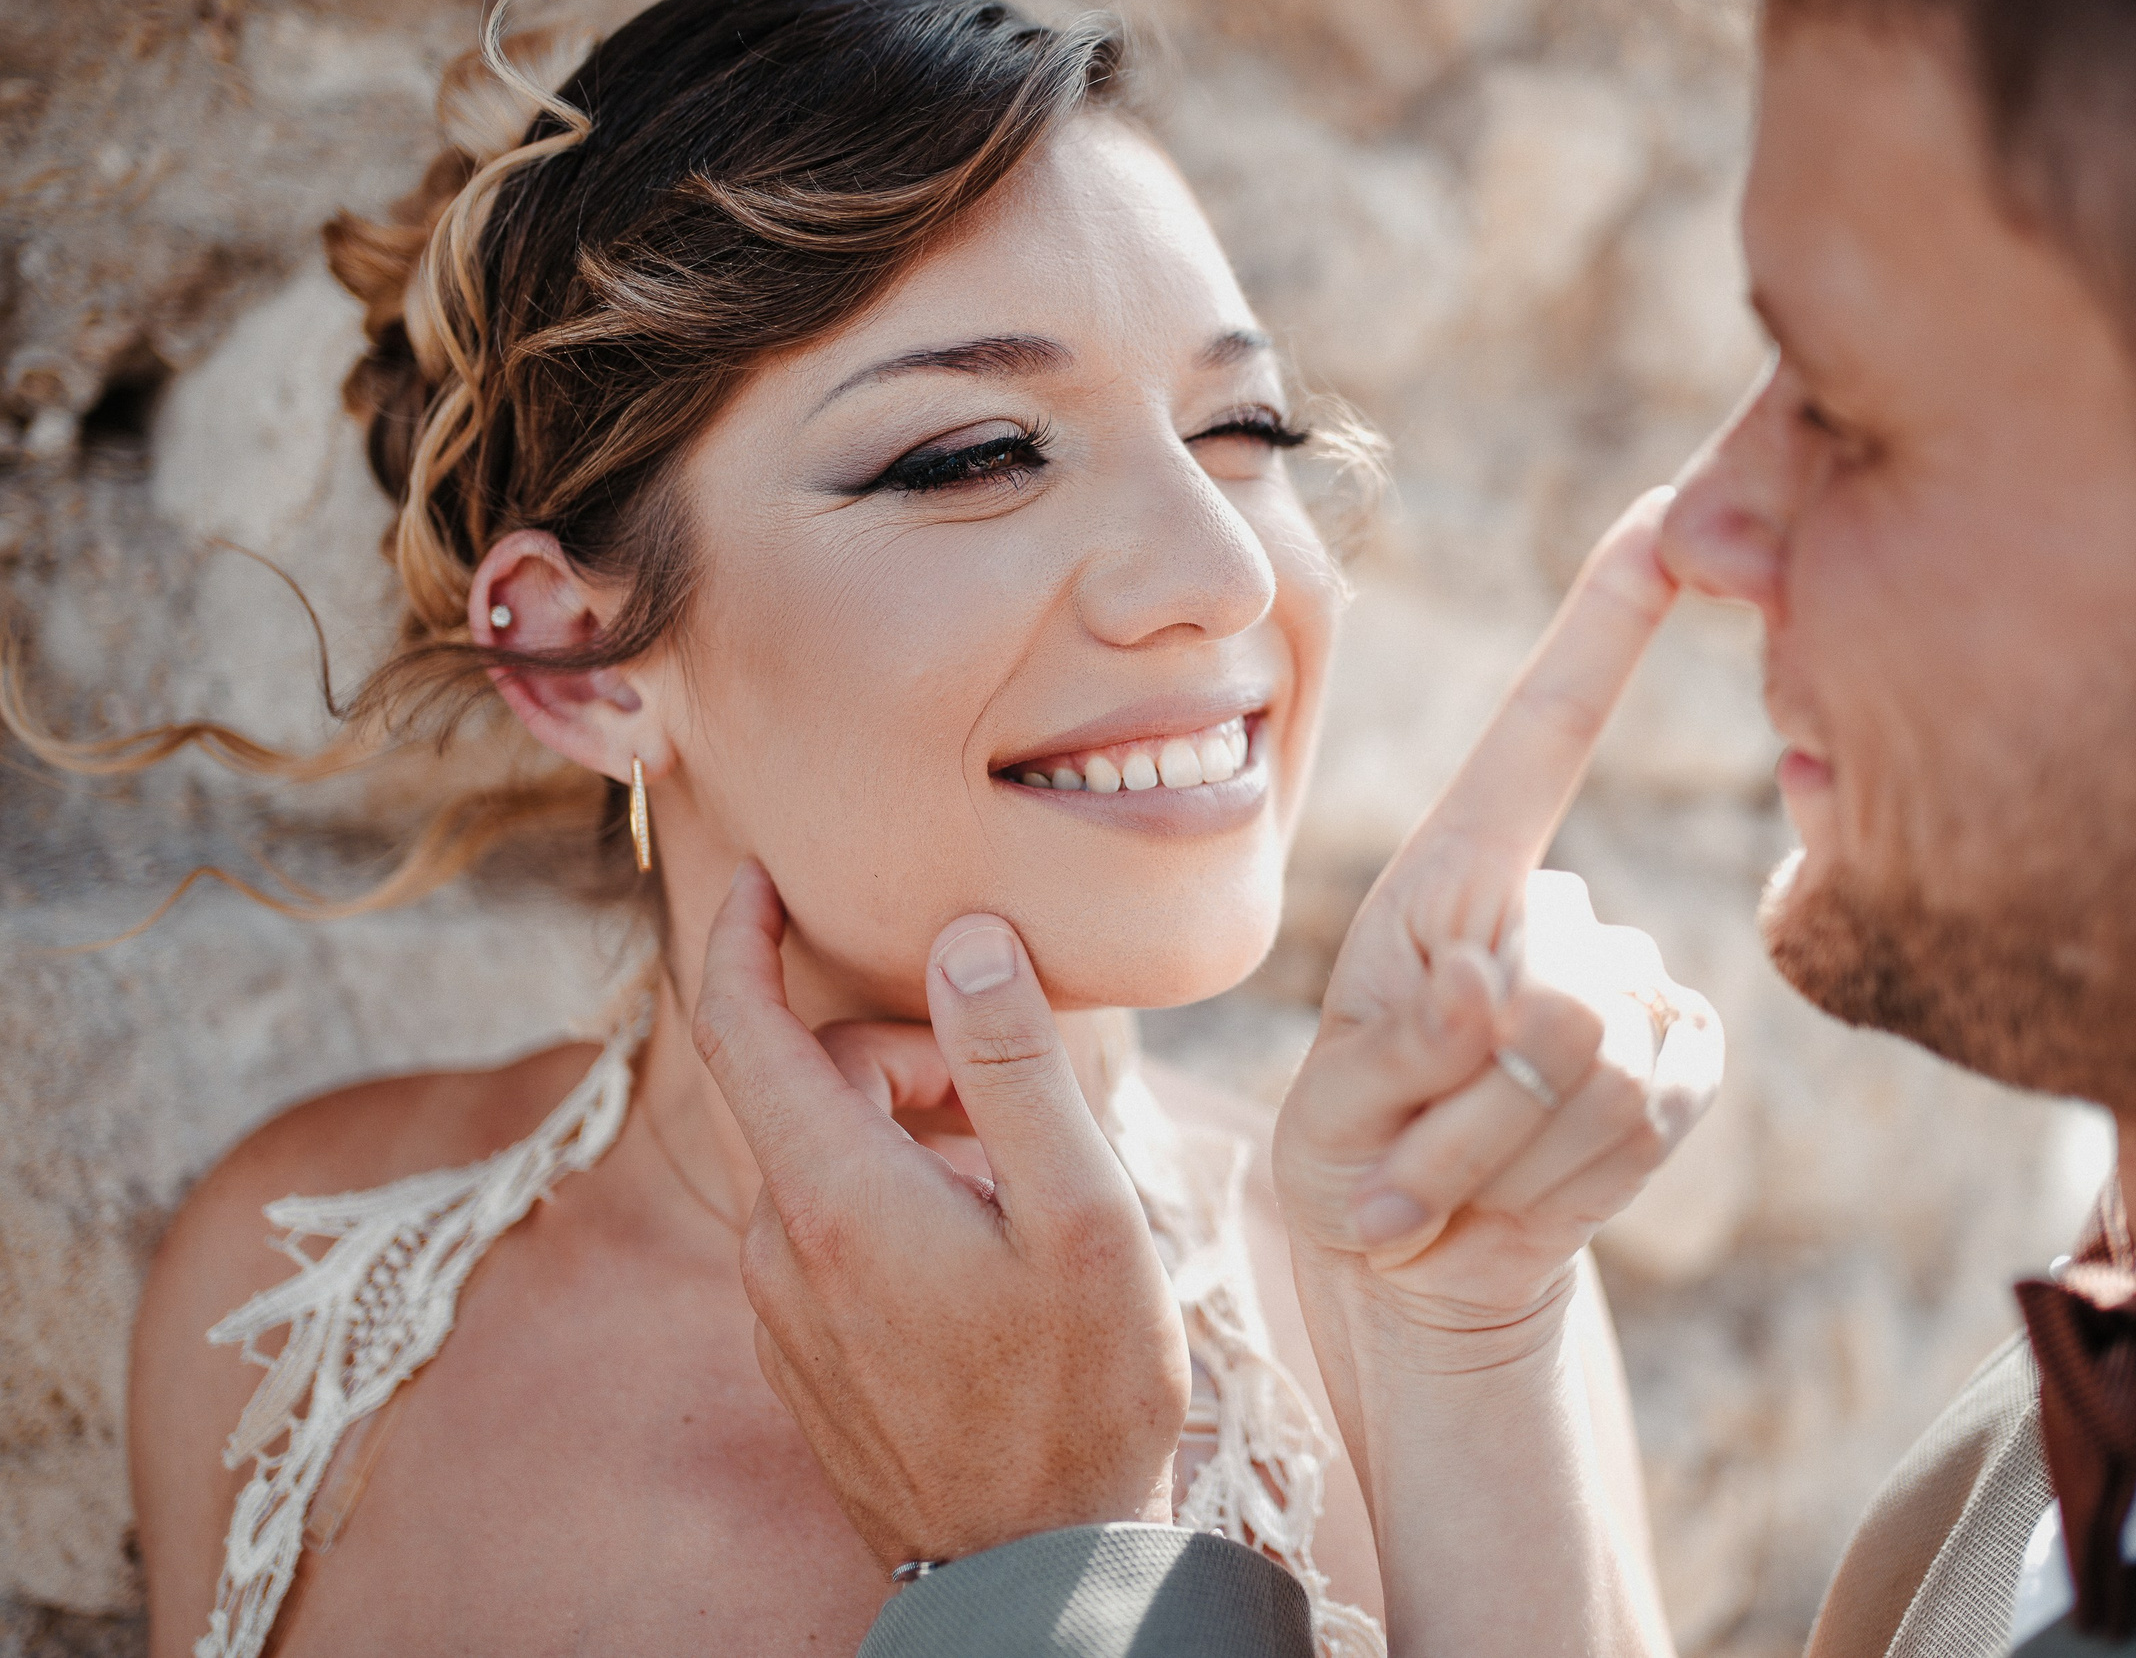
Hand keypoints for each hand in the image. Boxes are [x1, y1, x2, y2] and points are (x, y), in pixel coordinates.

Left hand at [692, 865, 1188, 1571]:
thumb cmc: (1079, 1390)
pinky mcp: (801, 1358)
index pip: (740, 1027)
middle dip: (903, 1054)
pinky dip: (892, 1203)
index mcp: (832, 1196)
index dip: (741, 935)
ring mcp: (780, 1312)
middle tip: (1013, 1101)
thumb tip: (965, 939)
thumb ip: (1016, 1063)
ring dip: (906, 1137)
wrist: (1035, 1571)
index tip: (762, 876)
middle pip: (808, 1088)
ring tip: (1015, 1197)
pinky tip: (981, 1260)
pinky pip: (827, 1234)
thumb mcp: (1082, 1211)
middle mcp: (778, 1249)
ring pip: (822, 1162)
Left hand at [1274, 488, 1723, 1340]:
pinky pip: (1645, 1117)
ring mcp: (1632, 983)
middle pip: (1550, 995)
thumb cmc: (1356, 1160)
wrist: (1424, 1267)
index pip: (1544, 729)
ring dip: (1490, 1159)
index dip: (1604, 624)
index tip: (1664, 519)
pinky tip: (1515, 1198)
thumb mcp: (1342, 1110)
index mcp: (1457, 874)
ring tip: (1442, 1182)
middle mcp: (1556, 910)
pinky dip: (1553, 1185)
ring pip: (1592, 1071)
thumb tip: (1511, 991)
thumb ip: (1410, 1050)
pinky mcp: (1686, 1060)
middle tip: (1403, 1164)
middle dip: (1458, 1115)